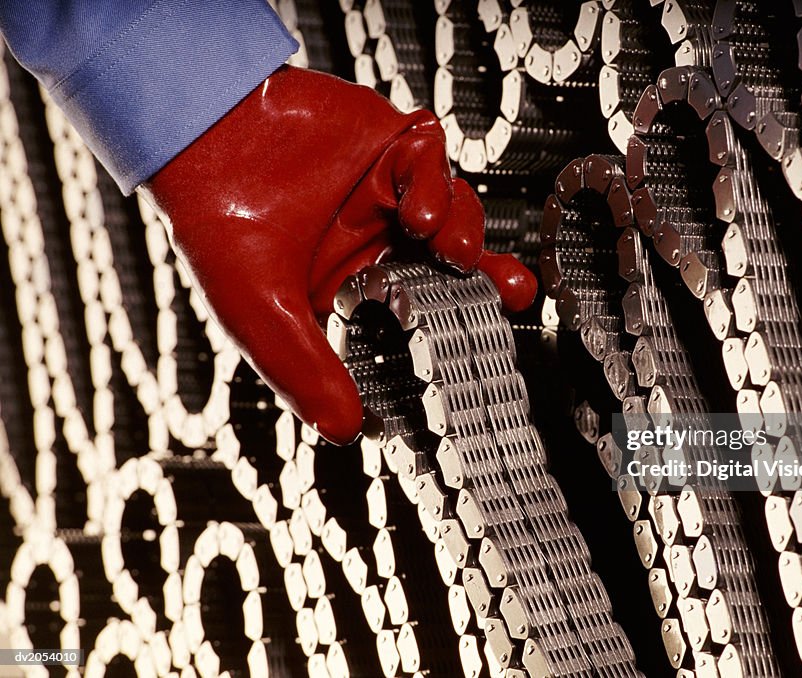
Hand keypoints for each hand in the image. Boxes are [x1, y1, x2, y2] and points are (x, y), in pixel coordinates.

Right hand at [141, 65, 536, 444]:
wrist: (197, 140)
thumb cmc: (218, 230)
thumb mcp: (263, 316)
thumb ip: (307, 370)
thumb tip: (347, 433)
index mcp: (354, 285)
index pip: (417, 313)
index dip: (449, 330)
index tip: (475, 352)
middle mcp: (377, 240)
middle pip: (452, 264)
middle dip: (488, 280)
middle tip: (514, 294)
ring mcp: (385, 192)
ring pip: (453, 215)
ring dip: (462, 233)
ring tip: (453, 252)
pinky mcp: (389, 144)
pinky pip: (432, 162)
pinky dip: (434, 185)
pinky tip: (415, 210)